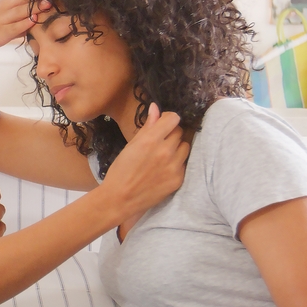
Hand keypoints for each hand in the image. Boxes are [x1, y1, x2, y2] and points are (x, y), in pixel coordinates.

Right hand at [0, 0, 50, 51]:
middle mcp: (6, 7)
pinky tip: (34, 20)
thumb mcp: (8, 8)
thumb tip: (47, 2)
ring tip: (48, 4)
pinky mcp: (2, 32)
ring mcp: (3, 19)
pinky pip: (15, 27)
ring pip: (20, 11)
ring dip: (34, 7)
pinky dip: (24, 23)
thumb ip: (24, 5)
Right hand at [98, 103, 188, 221]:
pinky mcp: (179, 179)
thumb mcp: (131, 145)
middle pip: (180, 132)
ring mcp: (174, 166)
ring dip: (177, 147)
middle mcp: (165, 151)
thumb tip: (156, 108)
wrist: (121, 198)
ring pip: (185, 146)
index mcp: (150, 140)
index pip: (174, 118)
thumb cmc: (121, 171)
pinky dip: (177, 163)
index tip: (163, 124)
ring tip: (164, 156)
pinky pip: (184, 163)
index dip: (168, 119)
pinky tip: (164, 169)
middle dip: (171, 134)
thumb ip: (147, 126)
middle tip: (160, 142)